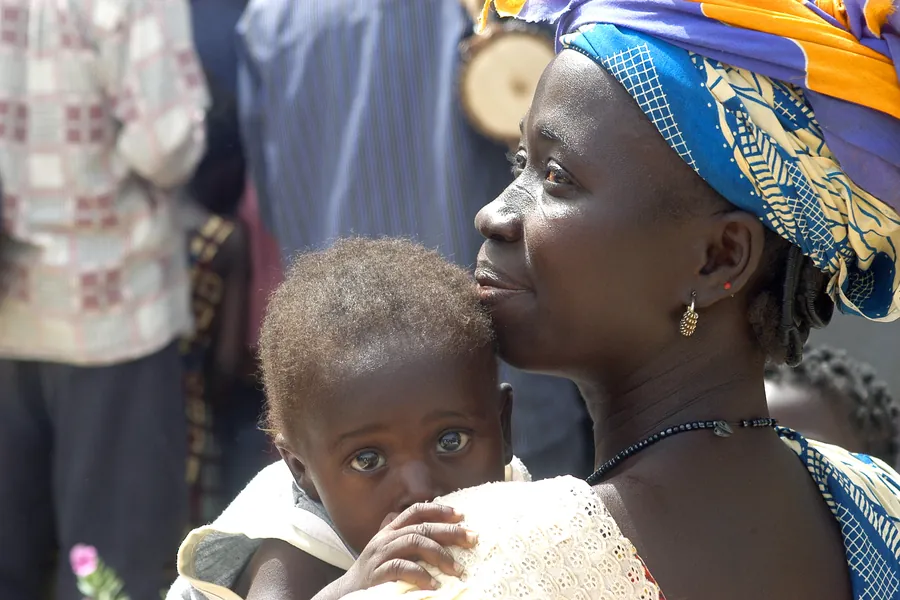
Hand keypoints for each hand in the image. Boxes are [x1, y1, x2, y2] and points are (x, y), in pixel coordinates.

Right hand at [339, 503, 476, 592]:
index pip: (415, 511)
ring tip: (457, 569)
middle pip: (421, 527)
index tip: (461, 515)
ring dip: (440, 554)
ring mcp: (380, 555)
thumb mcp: (390, 553)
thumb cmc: (375, 574)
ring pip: (414, 542)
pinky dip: (420, 574)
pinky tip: (434, 584)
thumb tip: (440, 535)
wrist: (346, 594)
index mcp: (390, 531)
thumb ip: (407, 541)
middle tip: (472, 539)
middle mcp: (385, 539)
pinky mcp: (376, 574)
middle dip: (450, 532)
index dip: (438, 510)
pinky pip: (401, 567)